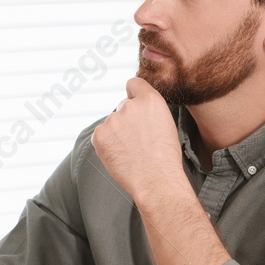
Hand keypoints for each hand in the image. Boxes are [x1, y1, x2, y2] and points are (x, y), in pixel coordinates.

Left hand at [91, 77, 183, 203]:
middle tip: (138, 141)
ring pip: (112, 123)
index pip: (134, 83)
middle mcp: (129, 105)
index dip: (134, 94)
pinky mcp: (99, 135)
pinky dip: (107, 144)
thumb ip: (148, 111)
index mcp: (150, 100)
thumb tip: (132, 106)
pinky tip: (120, 156)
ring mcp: (112, 120)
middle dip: (127, 120)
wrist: (156, 181)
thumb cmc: (165, 157)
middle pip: (123, 107)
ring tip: (131, 152)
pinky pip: (101, 135)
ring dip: (117, 134)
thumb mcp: (165, 124)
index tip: (134, 103)